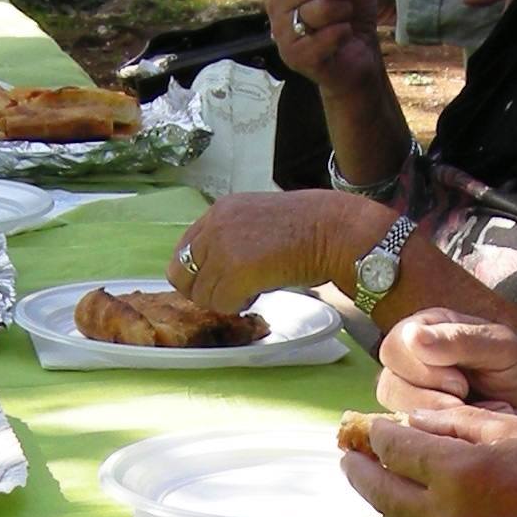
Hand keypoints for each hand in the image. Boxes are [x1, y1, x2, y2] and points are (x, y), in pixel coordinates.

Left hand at [170, 188, 386, 316]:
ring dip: (224, 300)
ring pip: (201, 295)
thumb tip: (217, 268)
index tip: (216, 281)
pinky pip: (221, 304)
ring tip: (253, 289)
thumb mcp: (260, 220)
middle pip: (181, 274)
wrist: (334, 230)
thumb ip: (233, 236)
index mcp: (220, 211)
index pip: (184, 250)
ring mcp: (224, 248)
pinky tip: (258, 294)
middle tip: (230, 292)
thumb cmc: (309, 228)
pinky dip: (238, 306)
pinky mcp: (236, 271)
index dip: (198, 272)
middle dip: (203, 290)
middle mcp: (215, 226)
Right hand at [266, 0, 386, 89]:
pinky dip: (343, 34)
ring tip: (347, 16)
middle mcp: (276, 3)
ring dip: (345, 10)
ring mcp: (281, 32)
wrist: (356, 58)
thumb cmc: (349, 13)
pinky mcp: (294, 58)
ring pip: (317, 9)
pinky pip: (324, 38)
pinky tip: (346, 35)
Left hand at [339, 401, 516, 516]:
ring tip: (369, 477)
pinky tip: (404, 504)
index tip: (368, 426)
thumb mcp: (512, 426)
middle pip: (382, 493)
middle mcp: (447, 513)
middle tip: (347, 455)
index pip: (396, 450)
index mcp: (458, 472)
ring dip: (377, 498)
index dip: (378, 435)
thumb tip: (414, 423)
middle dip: (360, 471)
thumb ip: (456, 424)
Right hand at [377, 310, 516, 422]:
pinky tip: (461, 429)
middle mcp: (415, 358)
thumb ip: (460, 340)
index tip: (460, 382)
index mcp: (429, 329)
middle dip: (427, 397)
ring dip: (432, 417)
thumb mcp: (502, 348)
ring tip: (468, 414)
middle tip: (465, 400)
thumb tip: (412, 337)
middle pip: (389, 381)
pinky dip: (434, 433)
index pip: (395, 347)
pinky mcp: (421, 421)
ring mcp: (415, 391)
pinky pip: (406, 430)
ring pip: (394, 409)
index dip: (421, 369)